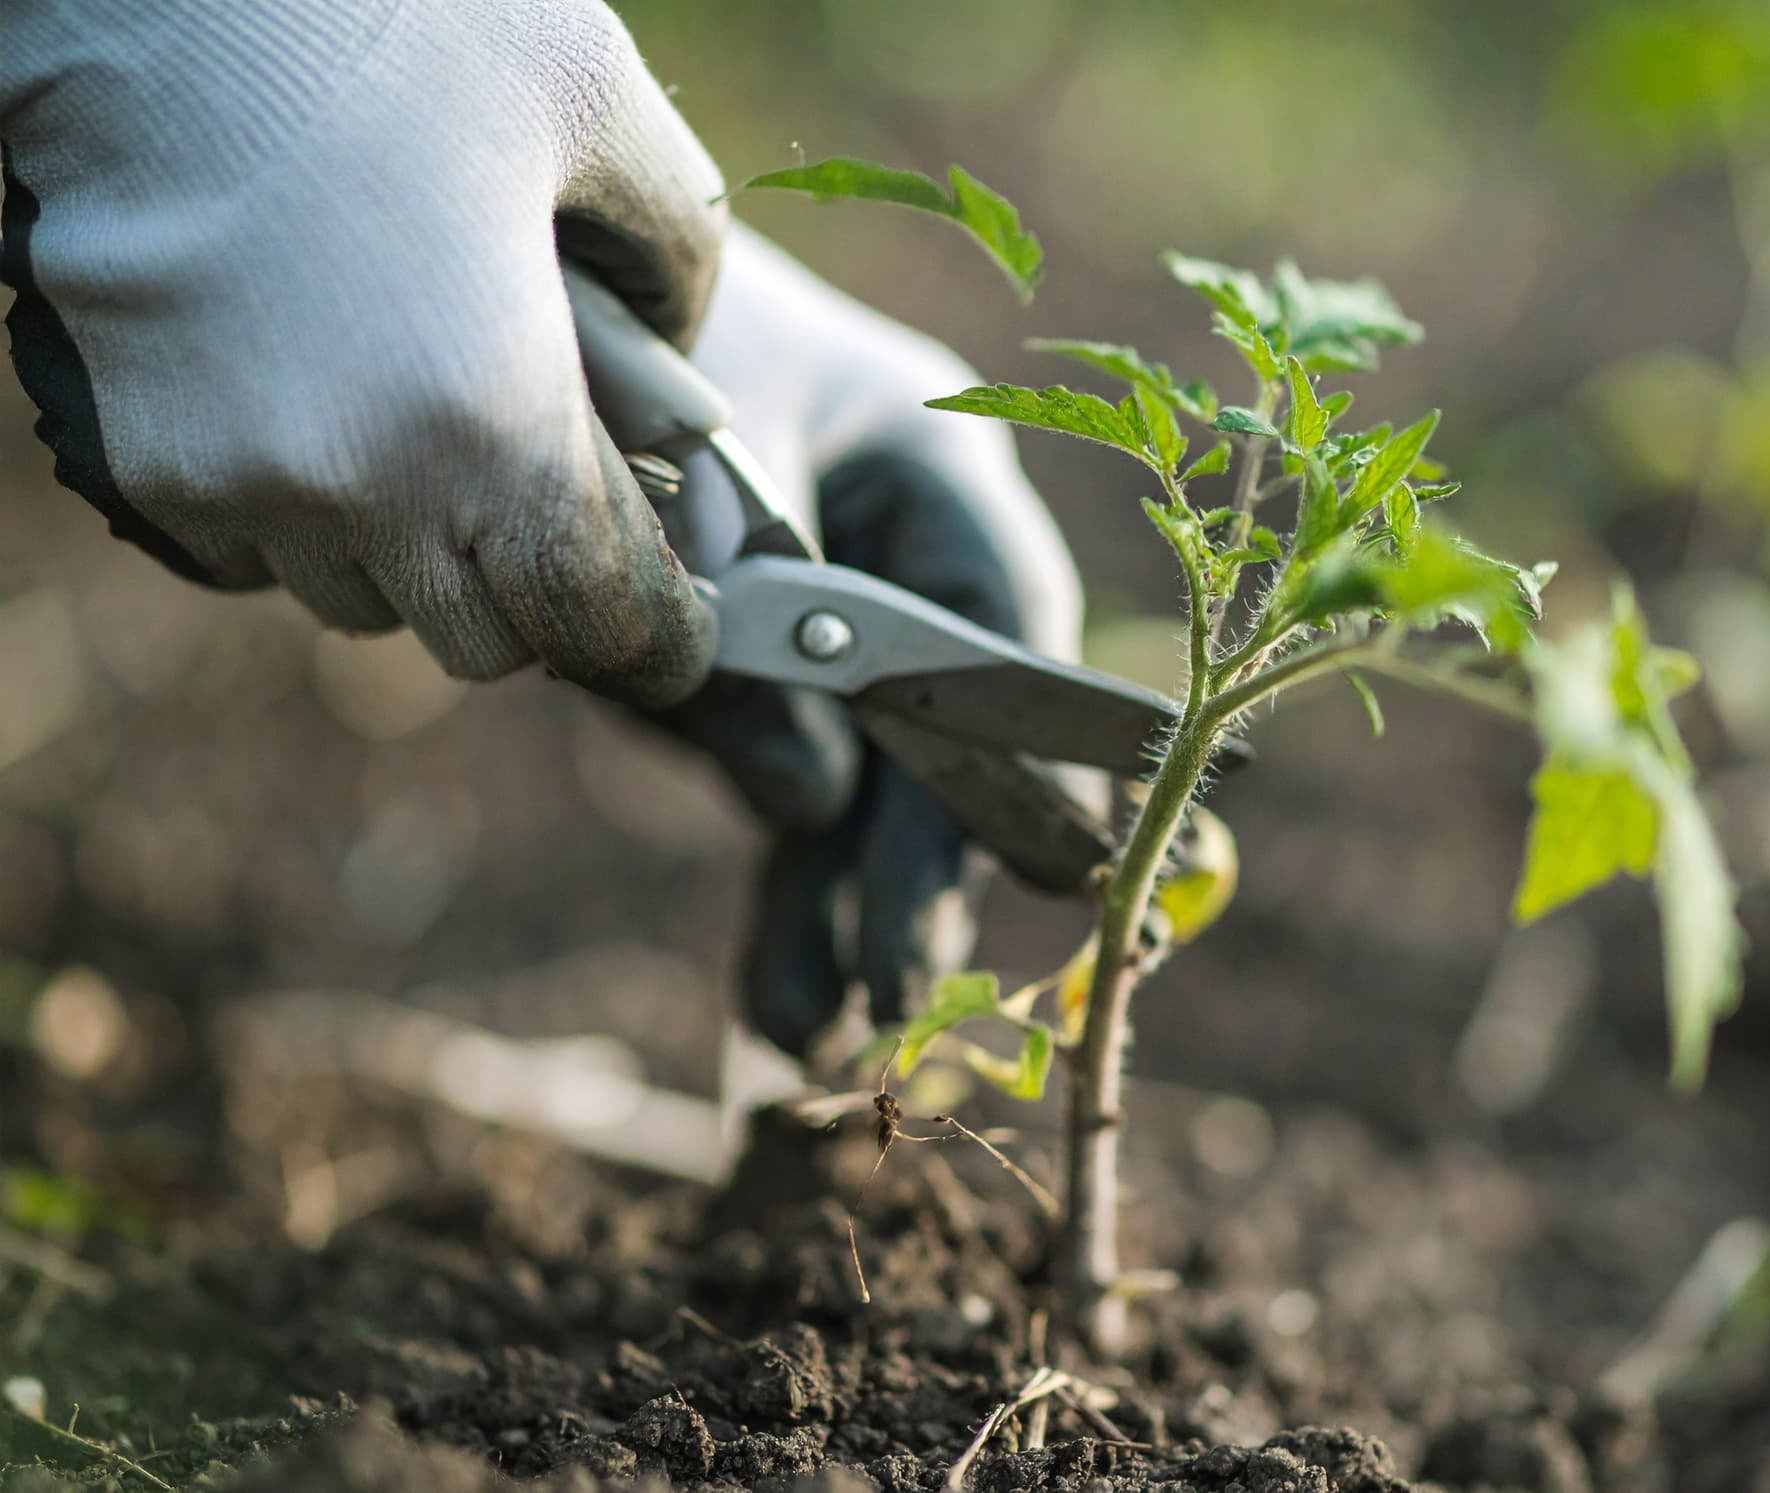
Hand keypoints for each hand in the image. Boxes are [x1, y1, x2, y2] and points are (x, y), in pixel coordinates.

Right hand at [1, 0, 722, 706]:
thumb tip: (682, 361)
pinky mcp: (148, 460)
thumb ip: (678, 243)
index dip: (661, 640)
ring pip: (368, 608)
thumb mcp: (592, 94)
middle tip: (564, 515)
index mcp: (491, 417)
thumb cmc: (382, 13)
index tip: (686, 631)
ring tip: (443, 452)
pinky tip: (337, 424)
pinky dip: (313, 526)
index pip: (597, 618)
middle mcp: (360, 484)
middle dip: (539, 595)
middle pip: (484, 641)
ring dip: (420, 563)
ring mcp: (240, 483)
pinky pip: (260, 561)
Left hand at [664, 229, 1085, 1054]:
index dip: (1029, 747)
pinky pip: (789, 794)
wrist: (538, 315)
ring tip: (812, 1031)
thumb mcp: (683, 470)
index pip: (1006, 619)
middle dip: (918, 866)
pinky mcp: (763, 681)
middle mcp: (900, 560)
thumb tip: (812, 800)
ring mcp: (833, 628)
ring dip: (842, 909)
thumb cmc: (623, 343)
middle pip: (939, 728)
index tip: (1047, 865)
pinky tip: (777, 999)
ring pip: (867, 786)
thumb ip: (744, 625)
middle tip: (899, 989)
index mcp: (927, 470)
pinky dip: (781, 889)